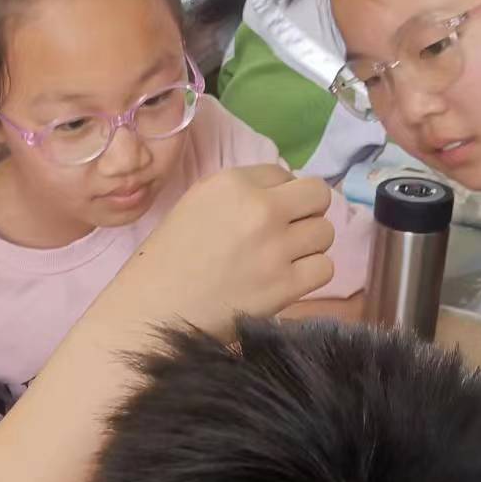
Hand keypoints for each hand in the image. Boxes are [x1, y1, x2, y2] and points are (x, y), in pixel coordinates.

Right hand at [93, 165, 334, 339]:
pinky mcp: (286, 285)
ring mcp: (277, 248)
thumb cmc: (169, 258)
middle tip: (287, 233)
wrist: (154, 308)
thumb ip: (241, 194)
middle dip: (307, 212)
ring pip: (325, 232)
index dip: (278, 194)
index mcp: (232, 183)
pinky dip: (310, 274)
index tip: (264, 215)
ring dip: (309, 245)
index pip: (283, 173)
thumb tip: (286, 195)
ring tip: (283, 259)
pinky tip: (287, 279)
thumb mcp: (198, 204)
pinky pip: (325, 268)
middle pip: (317, 195)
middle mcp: (260, 209)